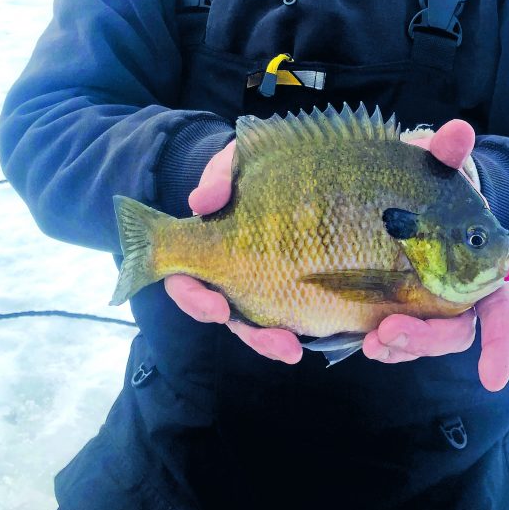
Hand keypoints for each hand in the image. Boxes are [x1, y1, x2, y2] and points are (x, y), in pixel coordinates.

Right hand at [164, 140, 302, 363]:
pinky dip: (304, 329)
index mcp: (207, 247)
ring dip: (273, 341)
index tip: (217, 307)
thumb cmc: (254, 163)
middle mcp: (230, 271)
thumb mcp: (235, 161)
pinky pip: (295, 314)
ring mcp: (262, 281)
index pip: (186, 280)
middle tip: (271, 339)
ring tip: (293, 349)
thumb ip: (219, 176)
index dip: (195, 299)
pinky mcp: (296, 285)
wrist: (294, 161)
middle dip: (248, 333)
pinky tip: (322, 334)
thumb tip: (200, 202)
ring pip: (259, 324)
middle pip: (227, 315)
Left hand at [363, 120, 508, 390]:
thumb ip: (446, 153)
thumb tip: (458, 130)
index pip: (498, 313)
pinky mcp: (388, 308)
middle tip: (386, 332)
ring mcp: (421, 306)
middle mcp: (454, 294)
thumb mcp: (434, 166)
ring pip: (417, 342)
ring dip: (396, 347)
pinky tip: (358, 338)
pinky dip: (374, 342)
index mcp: (477, 268)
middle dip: (423, 340)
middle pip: (451, 333)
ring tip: (368, 340)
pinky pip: (387, 336)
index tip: (490, 378)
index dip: (500, 346)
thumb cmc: (425, 182)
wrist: (397, 191)